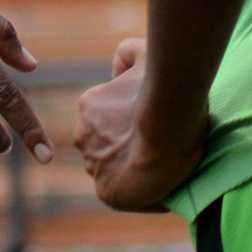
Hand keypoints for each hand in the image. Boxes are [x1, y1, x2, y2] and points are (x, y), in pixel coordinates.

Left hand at [74, 39, 206, 212]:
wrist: (168, 128)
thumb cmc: (160, 91)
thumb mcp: (144, 55)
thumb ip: (128, 54)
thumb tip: (116, 67)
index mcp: (89, 106)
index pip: (107, 122)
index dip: (131, 127)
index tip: (152, 130)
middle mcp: (83, 136)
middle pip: (107, 147)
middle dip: (126, 149)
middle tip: (158, 150)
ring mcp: (94, 165)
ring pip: (113, 171)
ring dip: (131, 172)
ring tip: (160, 171)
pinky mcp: (107, 192)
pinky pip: (126, 197)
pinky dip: (142, 196)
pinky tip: (162, 188)